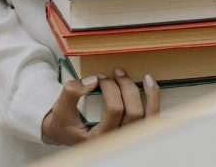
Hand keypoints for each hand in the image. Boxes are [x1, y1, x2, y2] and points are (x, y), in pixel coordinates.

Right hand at [40, 70, 160, 145]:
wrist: (64, 134)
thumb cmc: (64, 122)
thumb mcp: (61, 107)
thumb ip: (72, 92)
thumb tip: (93, 80)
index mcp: (99, 138)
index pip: (114, 110)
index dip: (110, 88)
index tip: (101, 77)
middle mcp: (117, 141)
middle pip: (134, 113)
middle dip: (126, 88)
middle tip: (117, 73)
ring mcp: (128, 137)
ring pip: (149, 118)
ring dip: (149, 95)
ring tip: (144, 77)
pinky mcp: (135, 132)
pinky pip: (152, 118)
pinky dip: (154, 101)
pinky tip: (151, 86)